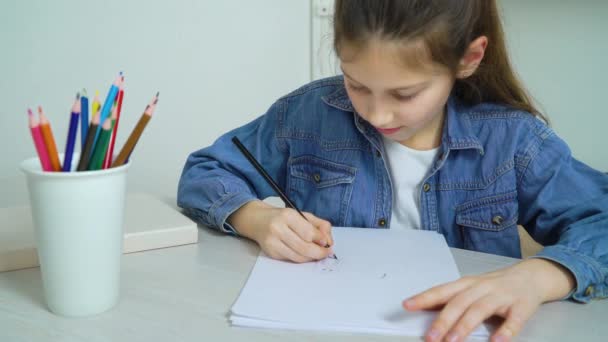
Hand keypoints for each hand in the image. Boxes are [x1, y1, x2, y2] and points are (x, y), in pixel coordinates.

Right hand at [228, 200, 333, 262]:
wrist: (258, 220)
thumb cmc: (283, 217)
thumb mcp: (302, 215)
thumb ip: (319, 225)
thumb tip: (329, 241)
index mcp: (287, 215)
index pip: (308, 232)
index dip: (321, 240)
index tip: (327, 243)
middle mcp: (278, 228)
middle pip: (304, 247)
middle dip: (319, 253)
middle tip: (327, 253)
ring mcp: (272, 242)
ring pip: (298, 256)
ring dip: (311, 258)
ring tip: (318, 254)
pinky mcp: (270, 252)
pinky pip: (291, 259)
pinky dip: (301, 258)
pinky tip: (305, 254)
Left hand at [402, 258, 575, 341]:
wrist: (532, 276)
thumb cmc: (495, 286)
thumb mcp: (472, 288)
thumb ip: (453, 299)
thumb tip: (426, 312)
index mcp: (467, 284)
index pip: (442, 291)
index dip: (424, 298)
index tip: (407, 305)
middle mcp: (482, 288)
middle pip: (459, 302)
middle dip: (443, 320)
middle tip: (430, 337)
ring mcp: (501, 296)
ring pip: (480, 310)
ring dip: (465, 326)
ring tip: (453, 341)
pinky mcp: (521, 307)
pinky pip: (513, 320)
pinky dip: (505, 332)